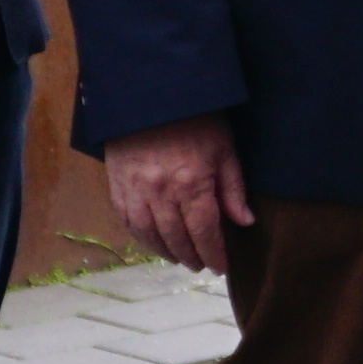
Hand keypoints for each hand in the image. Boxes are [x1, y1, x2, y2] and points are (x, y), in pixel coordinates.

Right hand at [101, 115, 256, 275]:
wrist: (152, 96)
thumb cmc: (196, 119)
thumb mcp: (224, 149)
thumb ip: (233, 189)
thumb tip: (245, 222)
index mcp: (192, 184)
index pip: (205, 232)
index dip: (214, 253)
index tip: (221, 267)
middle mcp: (160, 193)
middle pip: (177, 238)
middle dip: (192, 256)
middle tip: (201, 265)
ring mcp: (135, 190)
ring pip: (150, 235)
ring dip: (166, 252)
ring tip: (180, 258)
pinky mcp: (117, 185)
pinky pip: (127, 222)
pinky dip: (141, 237)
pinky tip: (153, 242)